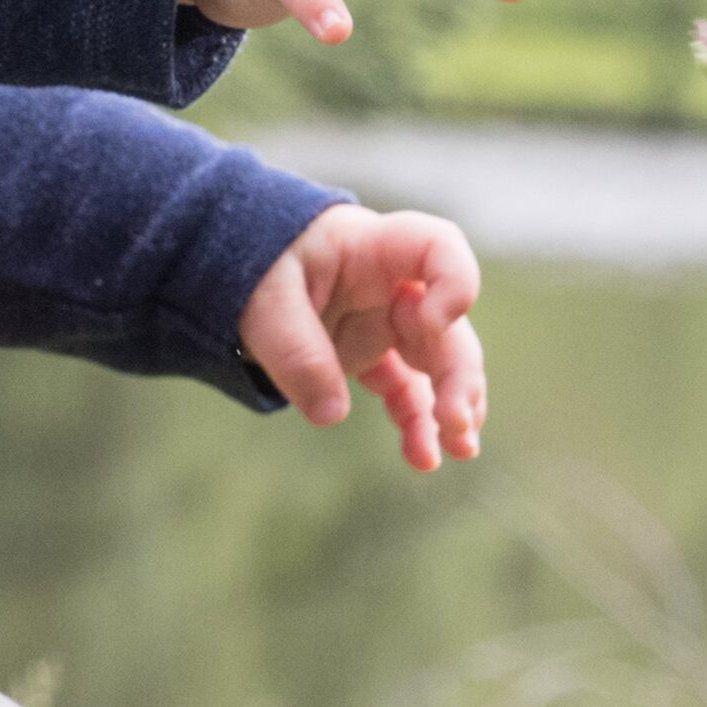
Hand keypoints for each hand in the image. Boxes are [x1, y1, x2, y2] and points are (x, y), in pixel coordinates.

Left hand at [241, 203, 486, 468]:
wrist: (245, 273)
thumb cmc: (259, 266)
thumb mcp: (265, 301)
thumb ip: (296, 350)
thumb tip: (332, 415)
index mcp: (375, 251)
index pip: (438, 248)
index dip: (454, 282)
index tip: (433, 322)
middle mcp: (395, 287)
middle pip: (448, 325)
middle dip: (459, 375)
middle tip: (455, 420)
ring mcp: (389, 324)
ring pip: (440, 365)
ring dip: (454, 406)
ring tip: (461, 449)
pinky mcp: (374, 356)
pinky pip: (407, 392)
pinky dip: (417, 424)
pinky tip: (424, 458)